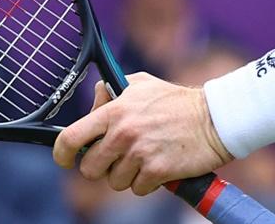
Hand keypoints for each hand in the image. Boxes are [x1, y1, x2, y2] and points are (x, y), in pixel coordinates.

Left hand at [52, 73, 232, 195]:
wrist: (213, 118)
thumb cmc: (175, 100)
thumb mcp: (141, 84)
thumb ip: (113, 91)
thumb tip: (95, 99)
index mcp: (114, 111)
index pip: (71, 137)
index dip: (61, 153)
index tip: (64, 159)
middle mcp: (123, 133)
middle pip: (90, 168)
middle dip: (100, 167)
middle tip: (117, 157)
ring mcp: (139, 154)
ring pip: (113, 181)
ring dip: (126, 175)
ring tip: (143, 157)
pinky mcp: (156, 171)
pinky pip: (137, 188)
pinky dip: (146, 182)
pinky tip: (158, 165)